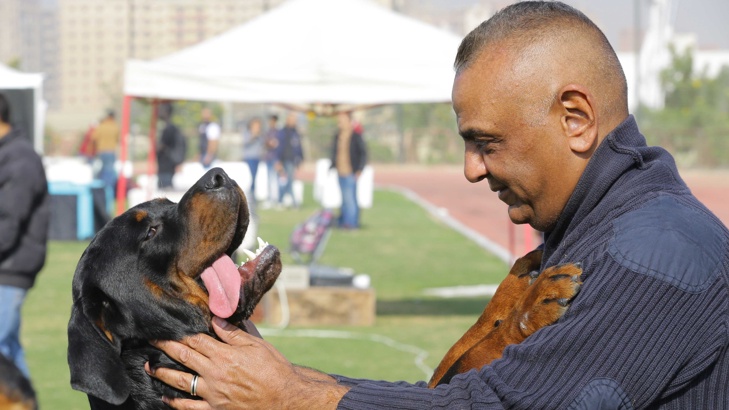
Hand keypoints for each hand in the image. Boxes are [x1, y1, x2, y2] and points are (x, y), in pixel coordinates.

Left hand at [147, 317, 346, 408]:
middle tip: (151, 340)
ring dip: (163, 373)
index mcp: (225, 356)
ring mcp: (213, 394)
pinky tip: (165, 398)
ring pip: (182, 382)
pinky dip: (175, 403)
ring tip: (149, 366)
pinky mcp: (216, 409)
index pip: (196, 340)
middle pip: (184, 357)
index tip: (166, 326)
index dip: (180, 332)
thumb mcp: (257, 345)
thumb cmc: (274, 369)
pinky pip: (190, 408)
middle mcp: (215, 374)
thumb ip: (233, 333)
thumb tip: (215, 320)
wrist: (285, 397)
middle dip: (165, 347)